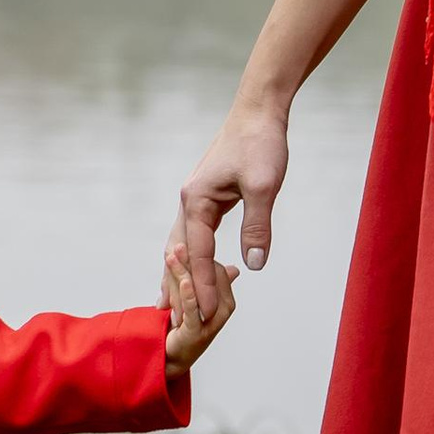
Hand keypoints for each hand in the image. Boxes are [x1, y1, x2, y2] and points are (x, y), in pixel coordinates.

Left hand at [161, 239, 234, 374]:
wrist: (171, 355)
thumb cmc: (184, 324)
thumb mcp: (196, 296)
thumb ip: (208, 280)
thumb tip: (234, 269)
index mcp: (225, 297)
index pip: (215, 267)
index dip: (197, 255)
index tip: (181, 243)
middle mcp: (223, 308)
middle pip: (206, 276)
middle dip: (187, 262)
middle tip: (173, 249)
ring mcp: (212, 321)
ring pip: (197, 289)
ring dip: (180, 271)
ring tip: (170, 256)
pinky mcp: (197, 331)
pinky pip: (193, 308)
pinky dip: (187, 294)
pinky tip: (183, 281)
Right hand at [176, 91, 291, 320]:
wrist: (259, 112)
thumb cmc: (261, 144)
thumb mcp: (264, 187)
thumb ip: (257, 226)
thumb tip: (254, 265)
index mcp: (196, 200)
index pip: (199, 254)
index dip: (202, 287)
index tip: (204, 316)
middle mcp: (188, 200)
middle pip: (179, 252)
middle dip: (179, 286)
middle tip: (174, 321)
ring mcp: (195, 198)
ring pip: (182, 244)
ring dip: (179, 273)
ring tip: (170, 304)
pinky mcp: (206, 196)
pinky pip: (195, 234)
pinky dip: (192, 256)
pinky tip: (194, 269)